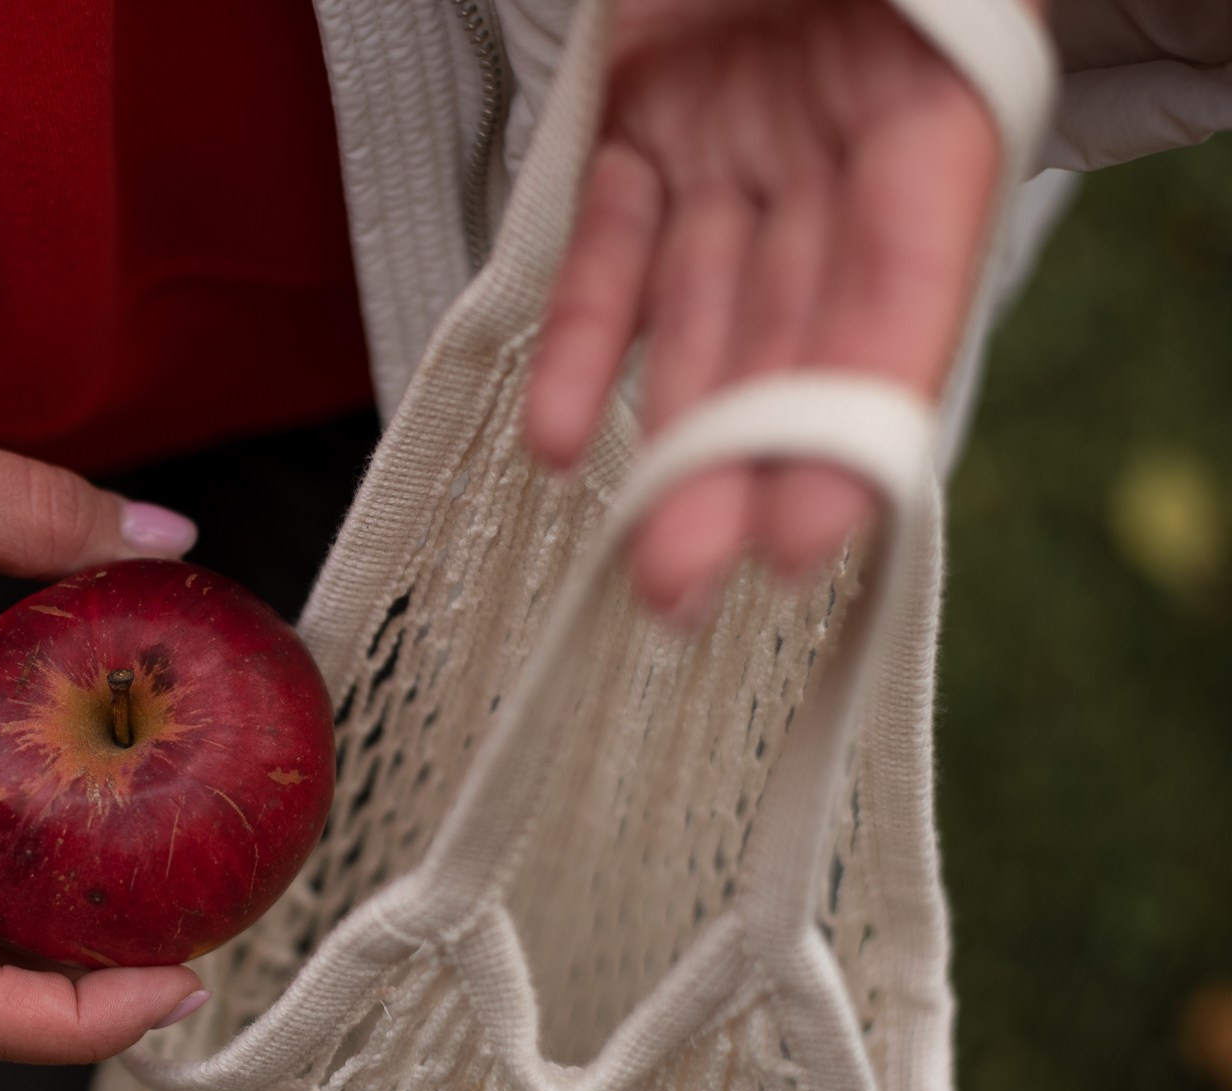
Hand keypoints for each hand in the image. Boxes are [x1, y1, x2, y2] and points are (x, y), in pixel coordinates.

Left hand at [524, 0, 1004, 622]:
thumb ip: (905, 95)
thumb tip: (875, 251)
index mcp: (939, 109)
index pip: (905, 293)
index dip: (853, 416)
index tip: (807, 530)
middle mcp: (842, 141)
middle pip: (795, 332)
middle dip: (743, 463)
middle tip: (691, 590)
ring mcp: (743, 139)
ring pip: (702, 312)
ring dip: (665, 435)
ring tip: (633, 558)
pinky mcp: (648, 126)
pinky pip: (611, 249)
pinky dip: (581, 339)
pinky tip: (555, 437)